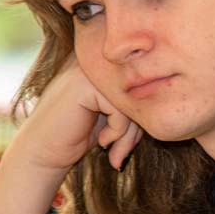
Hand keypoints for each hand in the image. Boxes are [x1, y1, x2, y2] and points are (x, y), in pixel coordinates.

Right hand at [16, 56, 142, 172]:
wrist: (43, 152)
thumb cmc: (80, 134)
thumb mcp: (114, 116)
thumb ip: (136, 104)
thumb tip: (171, 103)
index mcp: (103, 63)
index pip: (140, 83)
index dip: (141, 115)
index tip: (130, 141)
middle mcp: (95, 60)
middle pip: (138, 90)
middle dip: (138, 128)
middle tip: (123, 153)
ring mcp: (87, 70)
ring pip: (132, 100)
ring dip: (129, 134)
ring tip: (116, 152)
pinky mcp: (84, 85)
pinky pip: (121, 109)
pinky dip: (118, 131)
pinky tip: (103, 141)